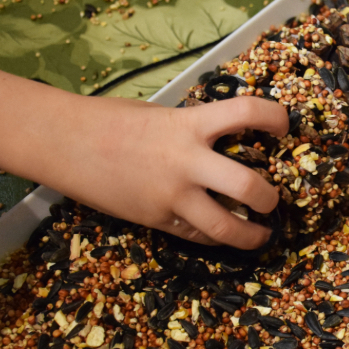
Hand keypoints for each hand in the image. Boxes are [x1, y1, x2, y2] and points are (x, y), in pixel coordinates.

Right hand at [62, 96, 288, 248]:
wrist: (63, 143)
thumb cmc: (110, 120)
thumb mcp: (161, 115)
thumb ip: (194, 129)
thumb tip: (225, 140)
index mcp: (189, 124)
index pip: (247, 112)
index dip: (275, 117)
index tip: (284, 126)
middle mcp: (187, 162)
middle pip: (249, 187)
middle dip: (271, 198)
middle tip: (275, 200)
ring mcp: (172, 196)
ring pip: (226, 228)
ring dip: (251, 234)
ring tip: (261, 235)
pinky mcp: (156, 220)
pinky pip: (195, 234)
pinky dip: (211, 235)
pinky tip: (217, 233)